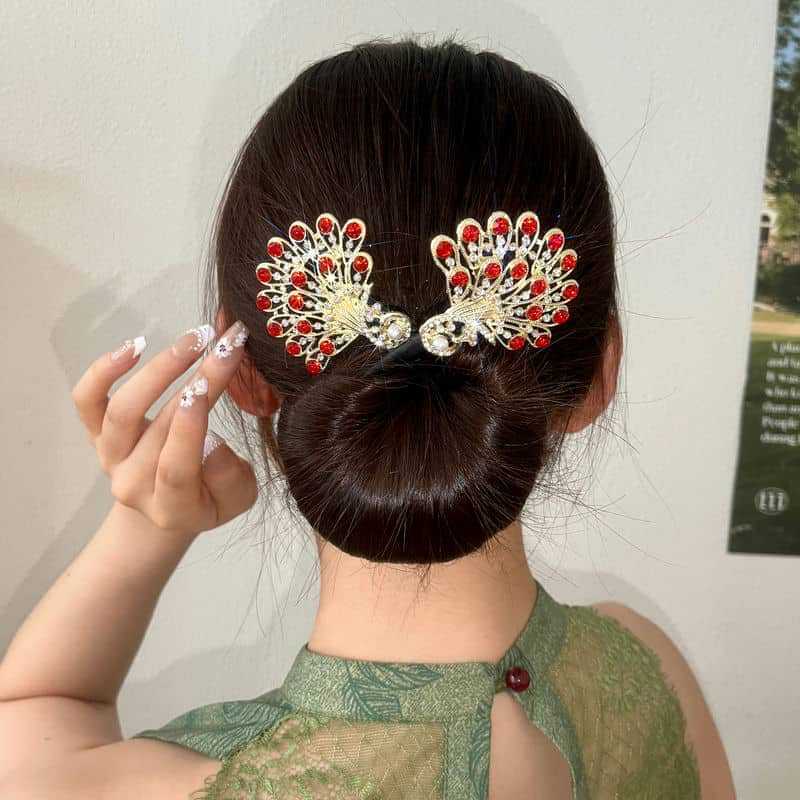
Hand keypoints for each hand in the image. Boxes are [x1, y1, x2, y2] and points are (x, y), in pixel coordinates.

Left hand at [71, 321, 257, 537]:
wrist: (167, 507)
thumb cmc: (210, 499)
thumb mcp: (237, 499)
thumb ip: (230, 479)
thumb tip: (214, 443)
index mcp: (171, 508)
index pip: (175, 468)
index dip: (187, 429)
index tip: (204, 390)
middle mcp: (132, 484)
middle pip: (158, 428)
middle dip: (197, 380)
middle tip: (226, 347)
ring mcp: (110, 457)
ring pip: (122, 410)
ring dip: (159, 369)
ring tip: (194, 341)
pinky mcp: (96, 433)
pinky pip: (88, 400)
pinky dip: (103, 370)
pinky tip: (136, 346)